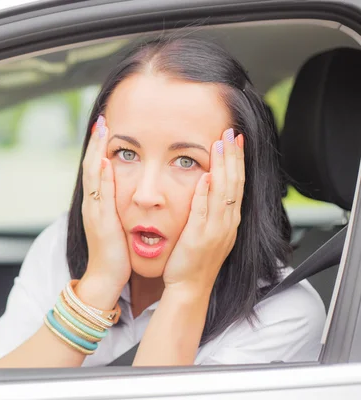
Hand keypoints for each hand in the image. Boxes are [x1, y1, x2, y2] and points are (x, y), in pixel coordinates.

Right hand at [77, 115, 130, 308]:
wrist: (106, 277)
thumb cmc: (115, 252)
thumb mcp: (117, 223)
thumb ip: (119, 205)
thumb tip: (129, 191)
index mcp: (99, 202)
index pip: (98, 168)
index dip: (100, 147)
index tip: (106, 126)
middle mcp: (93, 203)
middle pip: (91, 165)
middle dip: (96, 142)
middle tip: (102, 118)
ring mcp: (94, 211)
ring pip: (92, 175)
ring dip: (96, 151)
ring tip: (101, 129)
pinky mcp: (100, 222)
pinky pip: (100, 195)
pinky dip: (101, 176)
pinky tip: (105, 161)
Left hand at [162, 128, 244, 293]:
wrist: (189, 288)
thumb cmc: (194, 261)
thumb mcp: (207, 232)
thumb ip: (209, 210)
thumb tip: (207, 184)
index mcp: (229, 221)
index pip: (237, 184)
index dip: (237, 160)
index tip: (235, 139)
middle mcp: (227, 223)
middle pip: (234, 183)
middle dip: (233, 156)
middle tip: (231, 132)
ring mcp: (216, 231)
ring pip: (223, 192)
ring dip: (223, 166)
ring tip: (220, 144)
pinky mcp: (200, 238)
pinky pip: (204, 212)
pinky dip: (206, 194)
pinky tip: (205, 176)